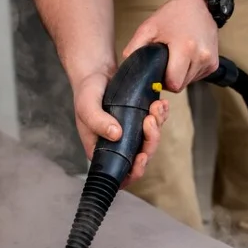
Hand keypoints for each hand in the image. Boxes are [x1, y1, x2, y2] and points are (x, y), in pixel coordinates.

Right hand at [72, 72, 169, 186]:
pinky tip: (161, 103)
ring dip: (158, 124)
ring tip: (156, 106)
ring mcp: (130, 134)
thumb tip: (116, 135)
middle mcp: (118, 146)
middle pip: (142, 156)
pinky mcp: (140, 121)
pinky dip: (161, 115)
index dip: (135, 171)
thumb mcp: (87, 106)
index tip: (142, 156)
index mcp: (102, 150)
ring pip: (151, 140)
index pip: (121, 173)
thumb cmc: (86, 92)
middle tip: (150, 119)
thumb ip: (97, 121)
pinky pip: (156, 124)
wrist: (95, 74)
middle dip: (151, 140)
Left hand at [122, 0, 219, 92]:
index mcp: (185, 48)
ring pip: (189, 82)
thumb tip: (128, 69)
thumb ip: (134, 49)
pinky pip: (197, 77)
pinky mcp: (214, 63)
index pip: (173, 84)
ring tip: (177, 56)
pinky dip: (190, 71)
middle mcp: (201, 56)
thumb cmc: (174, 14)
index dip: (163, 82)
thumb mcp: (148, 28)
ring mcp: (210, 61)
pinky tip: (187, 57)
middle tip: (166, 62)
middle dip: (170, 78)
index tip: (159, 72)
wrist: (199, 3)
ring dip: (180, 75)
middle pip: (181, 85)